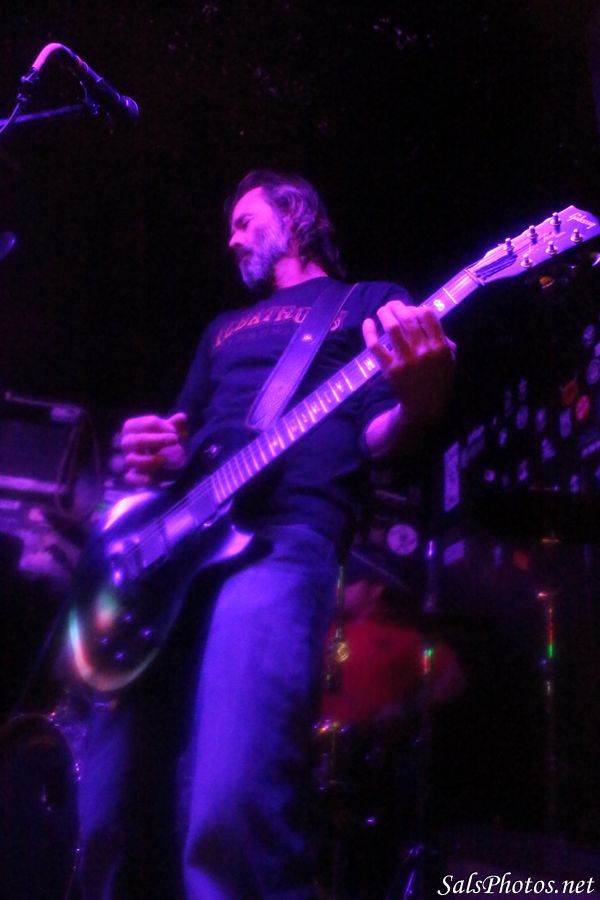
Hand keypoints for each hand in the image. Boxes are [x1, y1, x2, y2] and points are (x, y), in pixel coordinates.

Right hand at [120, 412, 187, 486]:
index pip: (146, 424)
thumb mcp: (171, 431)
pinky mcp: (133, 475)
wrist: (166, 462)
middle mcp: (127, 443)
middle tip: (175, 440)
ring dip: (149, 460)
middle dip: (157, 440)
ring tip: (165, 459)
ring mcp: (129, 459)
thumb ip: (176, 424)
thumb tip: (182, 417)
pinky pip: (130, 478)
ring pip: (131, 460)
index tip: (175, 432)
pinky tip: (152, 479)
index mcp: (133, 427)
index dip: (163, 426)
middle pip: (136, 440)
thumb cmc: (164, 441)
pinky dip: (139, 479)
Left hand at [362, 300, 455, 424]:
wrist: (424, 406)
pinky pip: (376, 347)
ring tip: (383, 309)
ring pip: (392, 328)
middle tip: (393, 304)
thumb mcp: (450, 361)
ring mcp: (405, 360)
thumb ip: (445, 340)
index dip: (418, 308)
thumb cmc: (438, 381)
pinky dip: (369, 332)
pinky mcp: (389, 369)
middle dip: (399, 307)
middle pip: (408, 319)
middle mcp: (423, 352)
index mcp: (440, 347)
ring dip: (386, 314)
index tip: (413, 310)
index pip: (428, 316)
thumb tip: (431, 320)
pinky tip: (368, 322)